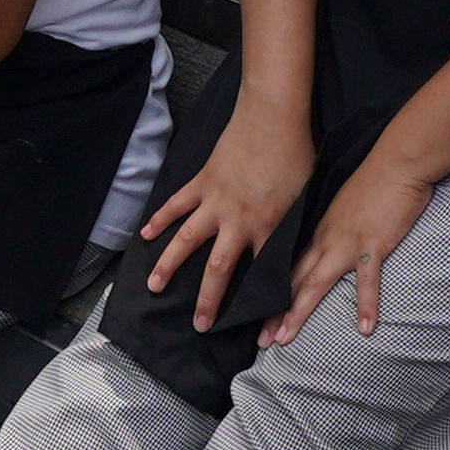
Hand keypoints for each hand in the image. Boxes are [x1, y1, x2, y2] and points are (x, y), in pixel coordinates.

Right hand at [138, 96, 316, 327]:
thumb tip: (290, 251)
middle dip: (207, 300)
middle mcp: (238, 221)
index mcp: (267, 227)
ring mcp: (215, 201)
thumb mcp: (303, 198)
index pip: (262, 274)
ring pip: (187, 240)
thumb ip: (290, 227)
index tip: (260, 332)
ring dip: (169, 265)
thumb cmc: (295, 155)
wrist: (273, 117)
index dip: (262, 305)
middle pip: (218, 269)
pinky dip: (160, 219)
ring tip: (154, 286)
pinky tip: (146, 235)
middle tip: (198, 325)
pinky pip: (176, 204)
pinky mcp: (201, 182)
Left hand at [269, 149, 435, 343]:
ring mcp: (347, 244)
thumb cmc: (375, 182)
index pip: (290, 270)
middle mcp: (326, 241)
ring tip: (284, 340)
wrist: (396, 162)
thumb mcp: (344, 208)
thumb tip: (328, 247)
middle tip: (261, 342)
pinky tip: (365, 329)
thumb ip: (335, 230)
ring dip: (298, 312)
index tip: (260, 320)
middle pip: (295, 282)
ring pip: (316, 283)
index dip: (273, 297)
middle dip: (275, 314)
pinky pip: (368, 280)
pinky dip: (366, 305)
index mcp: (319, 233)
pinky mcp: (373, 244)